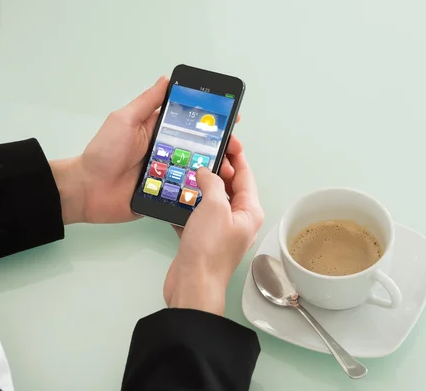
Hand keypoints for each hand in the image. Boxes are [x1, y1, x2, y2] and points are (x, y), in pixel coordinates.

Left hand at [51, 76, 241, 223]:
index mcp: (158, 131)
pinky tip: (214, 191)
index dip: (210, 120)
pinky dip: (200, 193)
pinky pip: (187, 193)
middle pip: (200, 148)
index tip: (231, 117)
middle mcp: (166, 152)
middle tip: (234, 147)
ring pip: (198, 171)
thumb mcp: (124, 120)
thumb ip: (146, 102)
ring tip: (228, 170)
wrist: (88, 190)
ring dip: (214, 169)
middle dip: (220, 146)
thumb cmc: (102, 153)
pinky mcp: (165, 195)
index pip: (190, 122)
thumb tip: (166, 79)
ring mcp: (167, 174)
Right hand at [163, 152, 263, 315]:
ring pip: (211, 200)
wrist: (192, 285)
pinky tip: (177, 197)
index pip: (245, 175)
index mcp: (248, 211)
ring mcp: (219, 231)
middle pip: (229, 186)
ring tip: (188, 170)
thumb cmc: (209, 251)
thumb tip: (206, 172)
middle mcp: (237, 220)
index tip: (227, 140)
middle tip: (202, 154)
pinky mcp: (202, 240)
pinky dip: (188, 205)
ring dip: (200, 186)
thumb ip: (212, 183)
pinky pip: (197, 215)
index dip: (236, 155)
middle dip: (217, 168)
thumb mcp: (214, 207)